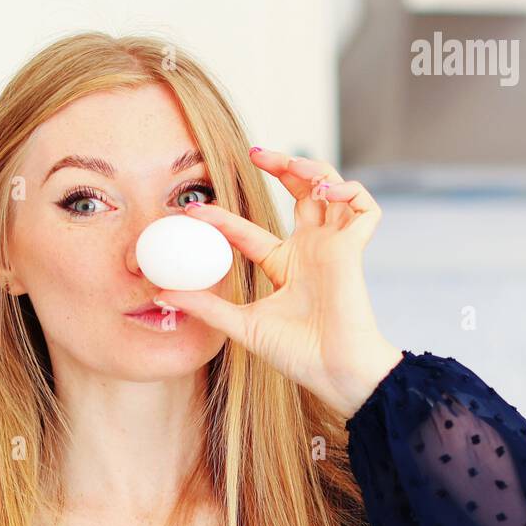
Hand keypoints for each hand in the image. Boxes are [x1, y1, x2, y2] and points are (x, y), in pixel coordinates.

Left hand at [150, 150, 403, 420]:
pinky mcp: (354, 250)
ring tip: (290, 163)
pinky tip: (327, 191)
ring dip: (313, 169)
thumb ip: (205, 306)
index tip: (194, 209)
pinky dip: (351, 190)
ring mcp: (333, 248)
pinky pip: (364, 208)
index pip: (249, 231)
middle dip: (282, 166)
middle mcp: (310, 251)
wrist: (332, 372)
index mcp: (283, 267)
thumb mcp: (241, 326)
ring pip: (331, 189)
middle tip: (255, 153)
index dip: (223, 218)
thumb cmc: (296, 355)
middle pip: (299, 193)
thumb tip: (161, 294)